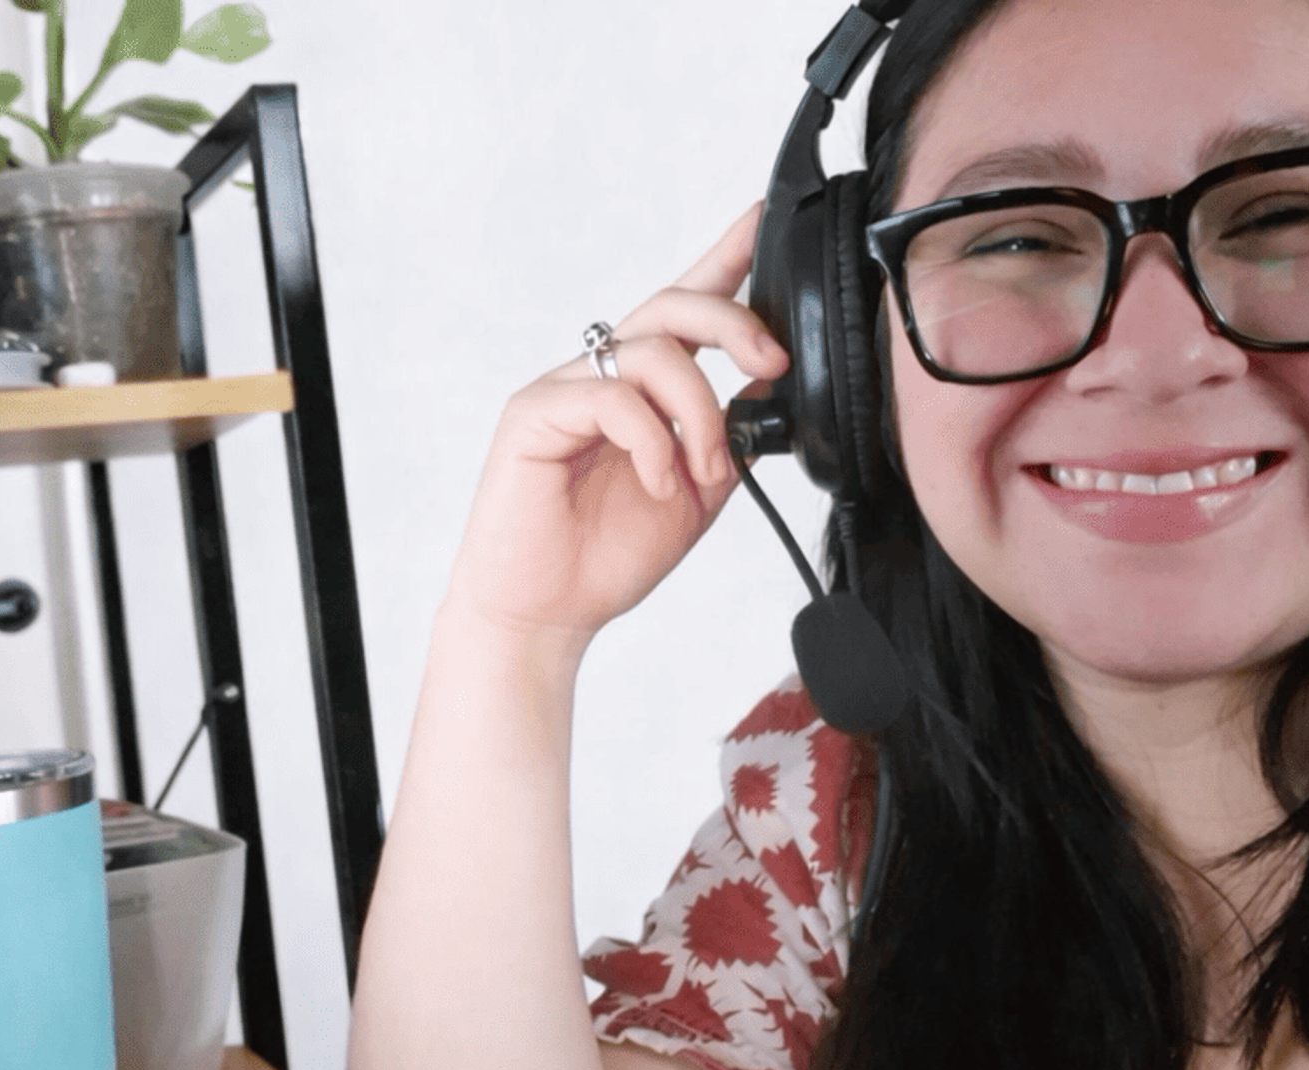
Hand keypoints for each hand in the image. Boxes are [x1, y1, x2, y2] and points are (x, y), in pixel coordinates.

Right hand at [445, 204, 788, 644]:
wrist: (549, 612)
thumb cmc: (608, 552)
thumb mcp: (700, 488)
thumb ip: (731, 434)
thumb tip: (773, 388)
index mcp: (644, 386)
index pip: (687, 304)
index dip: (726, 256)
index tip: (763, 218)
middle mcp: (604, 374)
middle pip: (673, 305)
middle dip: (735, 325)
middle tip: (771, 367)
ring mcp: (566, 389)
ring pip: (652, 350)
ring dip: (700, 411)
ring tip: (703, 473)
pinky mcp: (535, 413)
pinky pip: (612, 398)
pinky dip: (654, 442)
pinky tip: (660, 484)